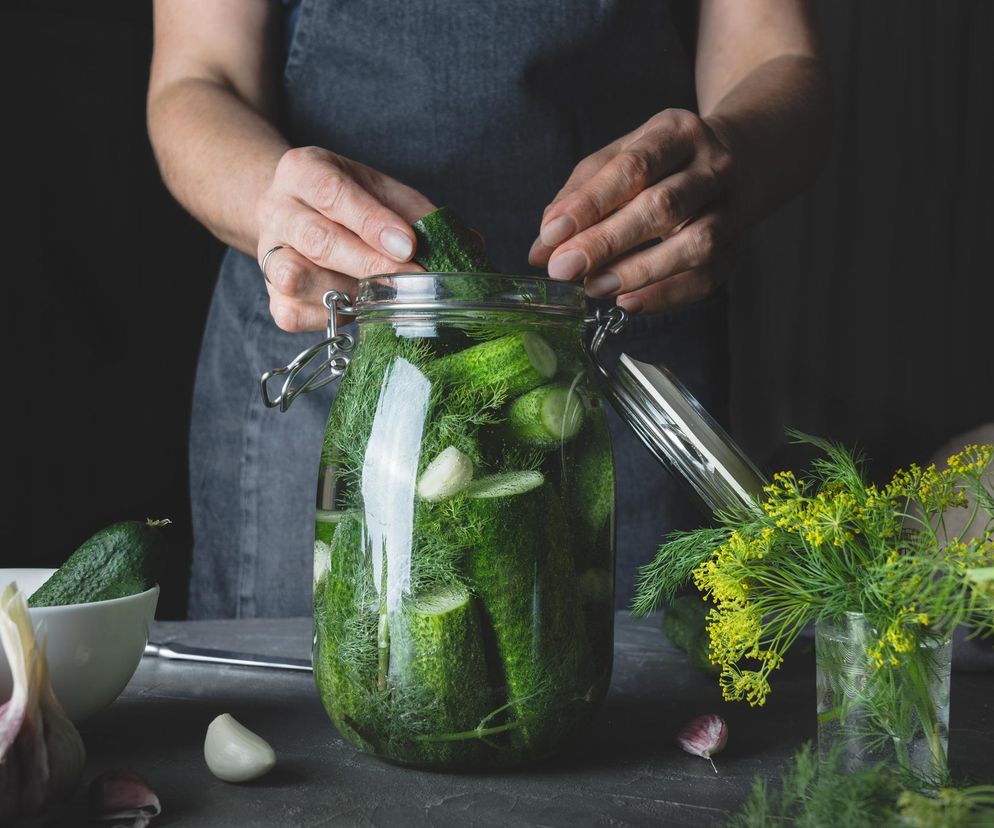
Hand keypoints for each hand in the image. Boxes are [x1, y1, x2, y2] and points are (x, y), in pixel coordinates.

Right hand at [256, 147, 435, 331]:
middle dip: (370, 263)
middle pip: (318, 240)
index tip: (409, 245)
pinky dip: (329, 318)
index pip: (333, 192)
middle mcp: (277, 209)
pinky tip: (355, 308)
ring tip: (382, 294)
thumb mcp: (382, 192)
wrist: (296, 213)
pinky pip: (294, 314)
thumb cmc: (348, 202)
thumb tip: (469, 244)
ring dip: (348, 292)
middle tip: (412, 279)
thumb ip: (419, 213)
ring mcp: (268, 254)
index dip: (372, 222)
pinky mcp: (272, 295)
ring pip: (298, 279)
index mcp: (303, 170)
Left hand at [529, 109, 739, 314]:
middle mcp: (713, 166)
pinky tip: (628, 302)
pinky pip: (706, 277)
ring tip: (593, 287)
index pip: (632, 168)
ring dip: (639, 271)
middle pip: (663, 206)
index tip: (552, 234)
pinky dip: (665, 295)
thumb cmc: (663, 162)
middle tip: (563, 269)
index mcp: (676, 132)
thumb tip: (542, 248)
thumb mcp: (620, 157)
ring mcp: (731, 208)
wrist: (741, 159)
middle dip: (607, 241)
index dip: (590, 203)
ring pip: (694, 244)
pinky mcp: (737, 247)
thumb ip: (578, 197)